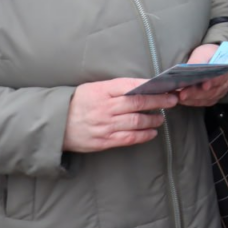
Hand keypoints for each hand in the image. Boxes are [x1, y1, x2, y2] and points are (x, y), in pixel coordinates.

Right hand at [63, 78, 178, 152]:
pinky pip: (128, 138)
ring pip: (136, 121)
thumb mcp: (94, 88)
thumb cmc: (78, 102)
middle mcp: (105, 108)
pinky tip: (152, 132)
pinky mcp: (104, 141)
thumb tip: (143, 86)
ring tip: (162, 117)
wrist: (55, 124)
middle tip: (172, 100)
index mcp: (102, 91)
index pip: (131, 86)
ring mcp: (105, 125)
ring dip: (153, 119)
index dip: (150, 86)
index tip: (165, 86)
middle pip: (137, 103)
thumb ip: (116, 88)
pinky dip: (143, 135)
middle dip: (159, 101)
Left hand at [177, 43, 227, 106]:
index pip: (221, 78)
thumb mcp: (204, 53)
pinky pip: (199, 103)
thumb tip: (189, 68)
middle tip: (183, 94)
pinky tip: (180, 99)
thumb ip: (198, 60)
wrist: (210, 60)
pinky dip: (189, 101)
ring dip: (190, 98)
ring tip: (178, 96)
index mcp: (226, 71)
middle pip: (211, 92)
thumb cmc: (208, 56)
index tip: (204, 86)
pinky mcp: (209, 99)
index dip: (213, 82)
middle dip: (195, 93)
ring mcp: (217, 94)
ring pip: (204, 99)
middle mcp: (224, 85)